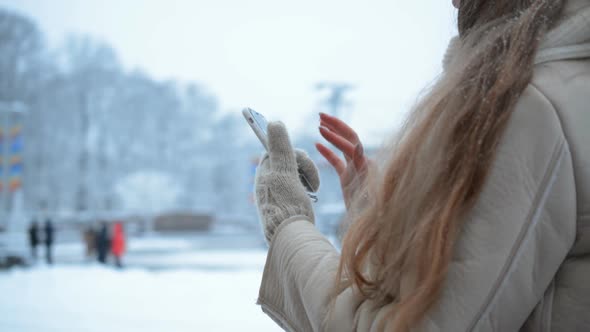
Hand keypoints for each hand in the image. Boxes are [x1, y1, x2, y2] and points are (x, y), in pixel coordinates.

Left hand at [255, 122, 319, 243]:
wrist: (291, 236)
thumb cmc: (287, 205)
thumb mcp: (285, 172)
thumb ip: (280, 148)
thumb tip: (274, 122)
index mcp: (264, 171)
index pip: (278, 149)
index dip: (293, 153)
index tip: (300, 162)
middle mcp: (267, 180)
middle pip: (290, 160)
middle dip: (304, 167)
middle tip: (312, 183)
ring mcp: (276, 191)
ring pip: (296, 172)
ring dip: (308, 176)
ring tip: (313, 190)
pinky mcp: (285, 201)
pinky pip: (298, 185)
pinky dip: (306, 187)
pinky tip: (310, 196)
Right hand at [316, 113, 368, 209]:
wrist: (373, 226)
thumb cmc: (371, 211)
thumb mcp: (367, 188)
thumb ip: (363, 166)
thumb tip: (360, 145)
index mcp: (367, 165)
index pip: (351, 144)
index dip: (336, 137)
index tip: (321, 130)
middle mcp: (363, 164)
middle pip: (349, 139)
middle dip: (335, 126)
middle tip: (320, 114)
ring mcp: (355, 170)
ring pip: (342, 147)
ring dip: (331, 135)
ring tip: (319, 123)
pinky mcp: (348, 179)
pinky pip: (337, 161)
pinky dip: (327, 152)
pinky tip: (317, 144)